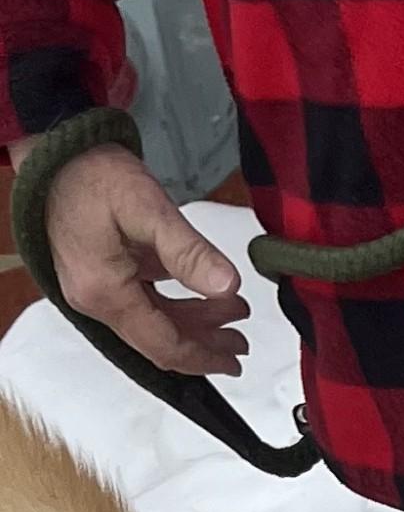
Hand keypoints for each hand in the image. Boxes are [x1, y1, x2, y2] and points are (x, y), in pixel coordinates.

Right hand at [9, 139, 247, 374]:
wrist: (55, 150)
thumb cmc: (92, 173)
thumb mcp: (148, 209)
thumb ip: (189, 252)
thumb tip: (227, 286)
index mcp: (105, 292)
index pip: (162, 344)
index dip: (202, 358)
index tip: (235, 361)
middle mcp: (94, 299)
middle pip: (158, 340)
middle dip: (203, 344)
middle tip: (241, 341)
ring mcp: (93, 288)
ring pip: (152, 322)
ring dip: (193, 323)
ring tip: (231, 313)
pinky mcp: (98, 275)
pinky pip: (141, 303)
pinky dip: (173, 305)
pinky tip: (200, 296)